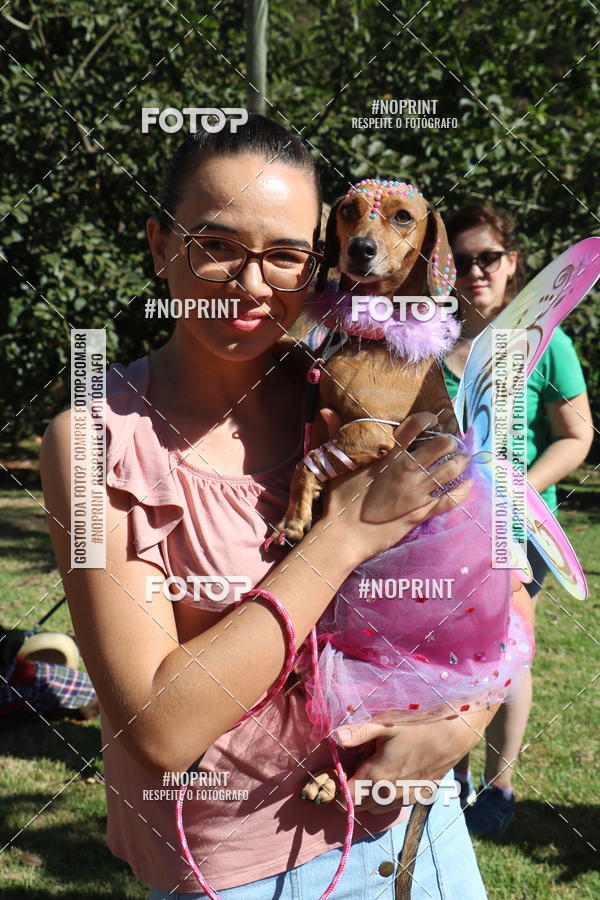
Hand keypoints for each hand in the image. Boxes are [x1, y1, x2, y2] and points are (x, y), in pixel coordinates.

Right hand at [318, 409, 471, 564]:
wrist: (345, 536)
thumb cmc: (339, 501)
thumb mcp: (336, 465)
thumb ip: (334, 435)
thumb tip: (326, 410)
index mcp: (388, 456)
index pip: (413, 427)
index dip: (427, 418)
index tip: (431, 419)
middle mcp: (407, 471)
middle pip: (440, 445)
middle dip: (449, 440)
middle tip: (448, 442)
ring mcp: (417, 492)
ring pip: (451, 469)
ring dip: (460, 460)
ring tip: (460, 458)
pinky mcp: (422, 513)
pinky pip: (451, 499)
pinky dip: (463, 489)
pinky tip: (467, 483)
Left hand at [335, 708, 495, 814]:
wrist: (452, 735)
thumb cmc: (416, 726)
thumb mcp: (384, 724)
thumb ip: (358, 733)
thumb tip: (335, 737)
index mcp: (375, 777)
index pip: (346, 797)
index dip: (338, 787)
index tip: (337, 772)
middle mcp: (388, 794)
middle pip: (359, 805)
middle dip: (352, 792)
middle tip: (353, 769)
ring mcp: (404, 798)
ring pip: (376, 808)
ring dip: (368, 796)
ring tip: (370, 772)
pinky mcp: (418, 797)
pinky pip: (393, 805)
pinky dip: (385, 797)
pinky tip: (391, 776)